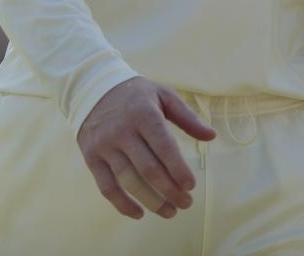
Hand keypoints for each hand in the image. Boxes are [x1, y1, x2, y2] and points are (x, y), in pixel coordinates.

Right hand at [77, 76, 215, 219]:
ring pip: (129, 181)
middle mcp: (123, 130)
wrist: (93, 89)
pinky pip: (107, 187)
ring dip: (151, 201)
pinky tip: (139, 213)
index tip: (191, 186)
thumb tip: (212, 136)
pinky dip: (122, 205)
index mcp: (144, 113)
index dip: (178, 169)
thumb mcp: (163, 95)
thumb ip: (187, 117)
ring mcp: (106, 145)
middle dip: (170, 191)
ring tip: (169, 212)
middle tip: (186, 204)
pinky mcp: (92, 157)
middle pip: (148, 169)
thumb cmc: (136, 95)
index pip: (164, 146)